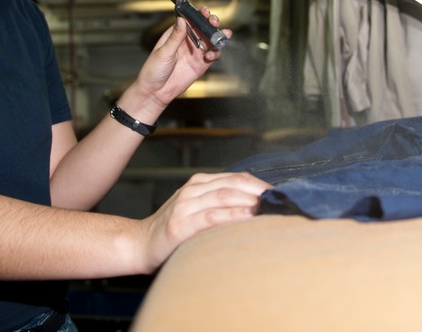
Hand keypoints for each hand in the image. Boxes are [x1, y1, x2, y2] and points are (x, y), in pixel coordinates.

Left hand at [133, 7, 230, 106]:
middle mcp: (187, 42)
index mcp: (176, 34)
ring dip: (218, 36)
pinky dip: (216, 53)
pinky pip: (213, 55)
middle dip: (211, 23)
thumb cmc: (154, 70)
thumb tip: (182, 20)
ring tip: (222, 35)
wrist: (156, 92)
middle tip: (214, 22)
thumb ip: (175, 36)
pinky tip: (211, 55)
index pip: (189, 20)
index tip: (204, 12)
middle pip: (203, 28)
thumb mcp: (164, 52)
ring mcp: (195, 53)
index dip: (198, 14)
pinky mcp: (201, 64)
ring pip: (211, 40)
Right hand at [137, 172, 270, 270]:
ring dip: (249, 200)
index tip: (280, 195)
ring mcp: (184, 205)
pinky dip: (231, 215)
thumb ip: (221, 205)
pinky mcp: (179, 224)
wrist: (140, 244)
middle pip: (234, 184)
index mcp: (199, 183)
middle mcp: (192, 190)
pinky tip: (247, 217)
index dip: (260, 185)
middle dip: (260, 192)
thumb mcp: (198, 210)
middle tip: (281, 202)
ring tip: (269, 208)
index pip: (237, 178)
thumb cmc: (174, 231)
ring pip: (224, 195)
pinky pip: (210, 216)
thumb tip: (257, 208)